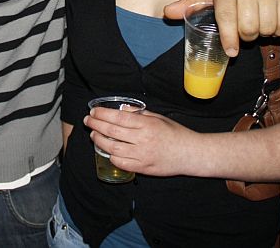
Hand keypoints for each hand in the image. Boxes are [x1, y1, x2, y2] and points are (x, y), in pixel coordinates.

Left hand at [85, 108, 199, 176]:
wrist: (191, 154)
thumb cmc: (175, 133)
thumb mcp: (158, 117)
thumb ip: (138, 114)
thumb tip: (120, 110)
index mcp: (146, 124)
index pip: (118, 118)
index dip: (102, 114)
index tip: (93, 111)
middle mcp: (143, 139)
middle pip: (112, 132)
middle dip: (96, 125)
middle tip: (88, 120)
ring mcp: (142, 155)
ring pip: (113, 149)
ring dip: (99, 140)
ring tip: (93, 135)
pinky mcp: (143, 168)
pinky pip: (121, 163)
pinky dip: (111, 157)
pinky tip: (106, 151)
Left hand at [164, 0, 279, 55]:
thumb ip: (189, 2)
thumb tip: (168, 13)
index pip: (227, 20)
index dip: (229, 39)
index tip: (231, 51)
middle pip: (249, 28)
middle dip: (245, 36)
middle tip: (243, 30)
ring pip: (268, 28)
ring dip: (263, 33)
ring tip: (257, 23)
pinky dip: (279, 29)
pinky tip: (271, 22)